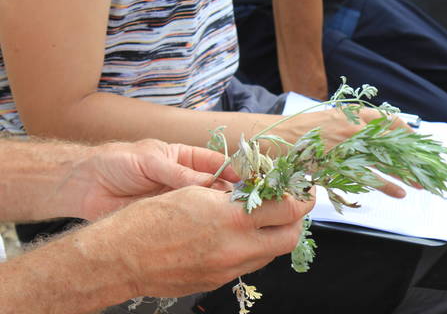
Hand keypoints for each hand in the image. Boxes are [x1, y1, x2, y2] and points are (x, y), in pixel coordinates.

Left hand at [60, 139, 238, 220]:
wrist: (84, 185)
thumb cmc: (116, 162)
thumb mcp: (149, 160)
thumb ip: (177, 172)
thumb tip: (207, 183)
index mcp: (186, 159)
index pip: (217, 163)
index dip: (233, 171)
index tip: (247, 181)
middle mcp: (186, 181)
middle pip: (217, 188)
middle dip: (229, 195)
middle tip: (240, 206)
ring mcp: (178, 202)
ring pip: (205, 208)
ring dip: (215, 213)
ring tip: (228, 221)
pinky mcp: (167, 220)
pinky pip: (187, 224)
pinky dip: (198, 228)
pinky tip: (207, 233)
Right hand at [92, 186, 314, 297]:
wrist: (119, 259)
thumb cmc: (148, 219)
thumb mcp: (193, 192)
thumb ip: (230, 194)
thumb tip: (253, 190)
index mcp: (231, 218)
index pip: (288, 208)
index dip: (301, 197)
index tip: (302, 190)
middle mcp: (236, 248)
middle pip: (290, 237)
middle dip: (295, 220)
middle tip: (289, 205)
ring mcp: (228, 269)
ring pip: (270, 254)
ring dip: (274, 235)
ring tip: (262, 219)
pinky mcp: (217, 282)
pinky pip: (248, 265)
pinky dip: (252, 249)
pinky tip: (237, 236)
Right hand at [277, 107, 412, 197]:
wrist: (274, 139)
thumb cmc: (300, 131)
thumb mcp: (328, 118)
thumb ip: (350, 123)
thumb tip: (372, 130)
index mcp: (353, 114)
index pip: (389, 120)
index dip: (407, 132)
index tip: (418, 143)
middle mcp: (354, 129)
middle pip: (393, 143)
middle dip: (412, 157)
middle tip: (427, 168)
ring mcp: (348, 148)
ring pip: (386, 162)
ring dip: (406, 174)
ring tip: (419, 185)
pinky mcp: (341, 167)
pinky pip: (370, 178)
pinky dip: (387, 187)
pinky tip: (399, 193)